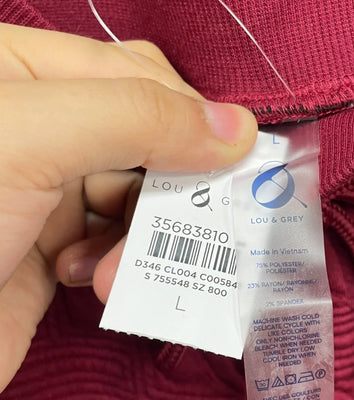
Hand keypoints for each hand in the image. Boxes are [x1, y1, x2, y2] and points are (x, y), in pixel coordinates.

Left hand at [0, 24, 257, 392]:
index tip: (232, 161)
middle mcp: (39, 127)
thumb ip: (137, 119)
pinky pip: (116, 244)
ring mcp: (46, 191)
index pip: (137, 75)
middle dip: (170, 184)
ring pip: (138, 197)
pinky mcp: (52, 250)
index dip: (189, 113)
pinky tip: (92, 279)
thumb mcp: (29, 141)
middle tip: (187, 225)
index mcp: (22, 73)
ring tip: (116, 267)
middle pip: (146, 140)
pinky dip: (118, 263)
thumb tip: (238, 129)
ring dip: (143, 234)